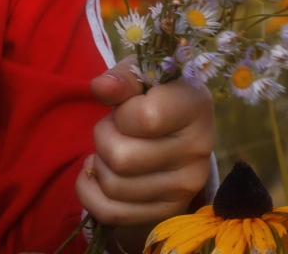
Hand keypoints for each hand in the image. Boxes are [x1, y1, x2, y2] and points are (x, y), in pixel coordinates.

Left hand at [75, 55, 214, 229]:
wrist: (177, 129)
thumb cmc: (154, 93)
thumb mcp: (143, 75)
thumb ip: (122, 77)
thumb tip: (99, 87)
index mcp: (196, 106)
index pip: (145, 118)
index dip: (122, 111)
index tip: (126, 106)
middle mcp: (198, 150)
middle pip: (121, 158)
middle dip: (102, 137)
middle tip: (112, 127)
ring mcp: (185, 187)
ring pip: (113, 186)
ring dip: (99, 163)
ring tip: (112, 147)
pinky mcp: (167, 212)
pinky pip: (109, 212)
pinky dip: (90, 192)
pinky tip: (99, 173)